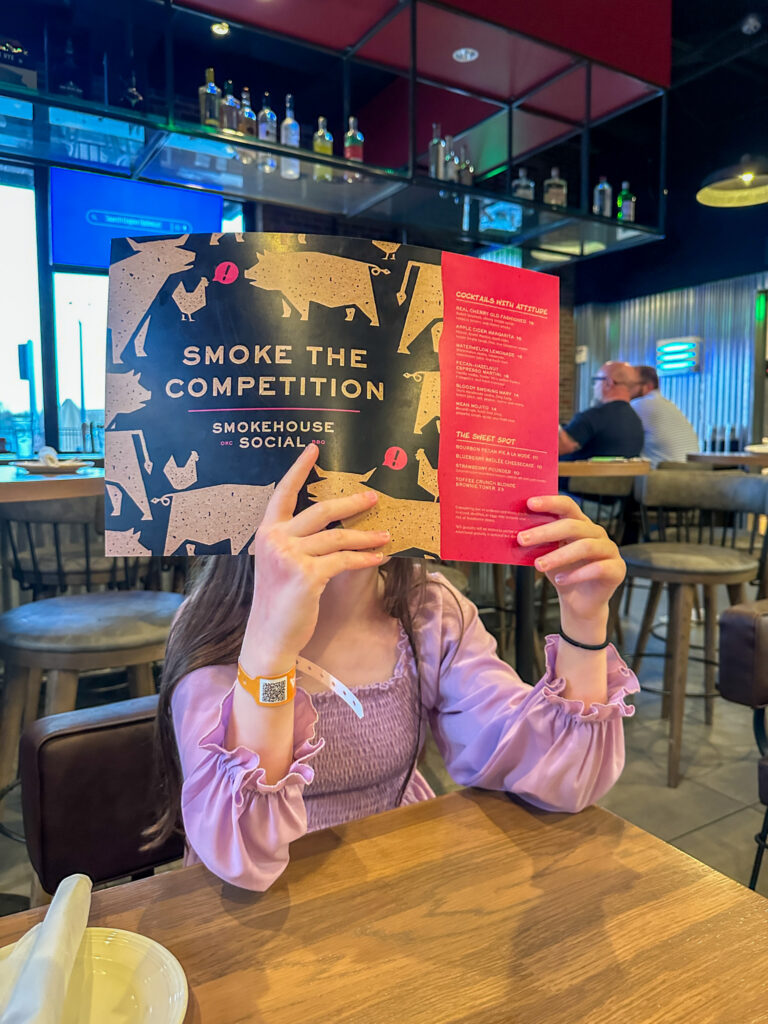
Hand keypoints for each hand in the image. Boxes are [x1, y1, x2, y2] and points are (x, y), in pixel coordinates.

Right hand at [244, 444, 388, 673]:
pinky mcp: (307, 575)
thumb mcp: (280, 564)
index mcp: (267, 533)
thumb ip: (298, 542)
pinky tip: (378, 557)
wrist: (269, 636)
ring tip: (386, 534)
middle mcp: (275, 540)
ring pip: (338, 536)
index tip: (314, 448)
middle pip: (320, 510)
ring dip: (366, 535)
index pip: (283, 493)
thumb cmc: (279, 601)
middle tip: (374, 497)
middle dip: (351, 503)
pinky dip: (365, 558)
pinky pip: (344, 560)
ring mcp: (290, 557)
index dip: (299, 469)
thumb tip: (336, 526)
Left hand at [517, 495, 625, 632]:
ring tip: (538, 566)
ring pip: (585, 547)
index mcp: (580, 523)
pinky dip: (576, 574)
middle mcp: (596, 533)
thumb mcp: (547, 554)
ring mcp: (609, 550)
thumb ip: (539, 542)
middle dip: (545, 532)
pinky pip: (597, 568)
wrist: (579, 603)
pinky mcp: (617, 569)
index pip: (567, 506)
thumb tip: (516, 532)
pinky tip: (560, 580)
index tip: (530, 503)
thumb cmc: (563, 573)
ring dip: (558, 556)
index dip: (550, 502)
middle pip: (572, 526)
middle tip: (522, 539)